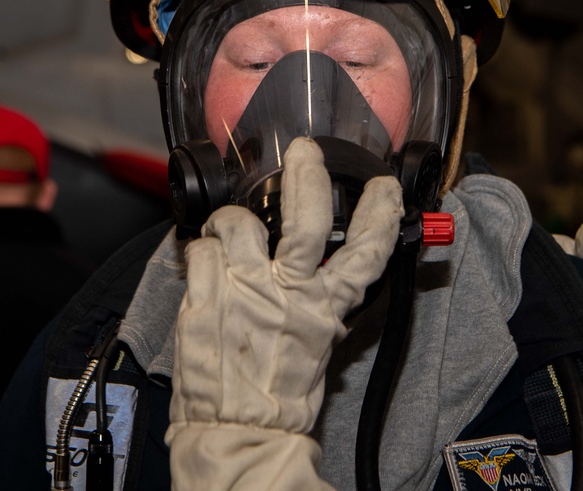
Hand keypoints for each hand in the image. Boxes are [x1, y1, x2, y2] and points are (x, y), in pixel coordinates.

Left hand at [166, 137, 402, 489]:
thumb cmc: (278, 396)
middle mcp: (287, 294)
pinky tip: (205, 266)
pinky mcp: (203, 299)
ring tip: (228, 232)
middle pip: (305, 219)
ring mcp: (242, 292)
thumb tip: (324, 276)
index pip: (365, 251)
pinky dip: (200, 251)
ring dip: (231, 221)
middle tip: (303, 152)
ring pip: (237, 223)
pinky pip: (200, 250)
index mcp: (323, 309)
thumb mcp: (316, 346)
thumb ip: (320, 305)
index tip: (382, 186)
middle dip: (307, 175)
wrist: (236, 431)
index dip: (379, 212)